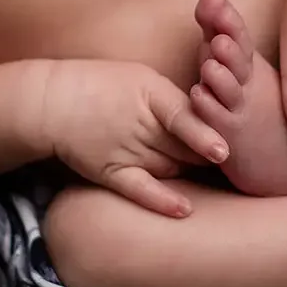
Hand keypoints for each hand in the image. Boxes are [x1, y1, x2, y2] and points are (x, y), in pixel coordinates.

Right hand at [40, 58, 229, 218]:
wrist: (52, 102)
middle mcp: (139, 124)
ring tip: (211, 178)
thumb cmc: (101, 84)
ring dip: (191, 173)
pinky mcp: (111, 172)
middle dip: (208, 157)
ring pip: (171, 168)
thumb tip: (207, 119)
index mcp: (149, 93)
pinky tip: (183, 209)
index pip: (182, 117)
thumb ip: (173, 100)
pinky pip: (141, 189)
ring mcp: (125, 150)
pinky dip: (162, 200)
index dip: (205, 135)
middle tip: (234, 164)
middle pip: (185, 148)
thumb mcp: (140, 77)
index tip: (224, 152)